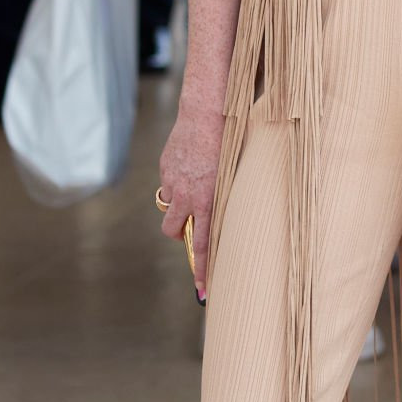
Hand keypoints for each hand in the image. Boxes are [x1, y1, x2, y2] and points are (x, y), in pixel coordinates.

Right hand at [158, 103, 225, 300]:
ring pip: (168, 210)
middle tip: (192, 227)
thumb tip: (226, 216)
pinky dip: (177, 183)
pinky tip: (190, 166)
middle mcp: (188, 195)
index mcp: (209, 199)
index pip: (205, 245)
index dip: (203, 270)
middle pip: (176, 232)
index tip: (203, 291)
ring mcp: (173, 181)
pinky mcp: (165, 167)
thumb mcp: (236, 174)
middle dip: (182, 235)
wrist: (208, 110)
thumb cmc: (232, 140)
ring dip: (178, 209)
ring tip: (192, 192)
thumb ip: (227, 198)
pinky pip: (168, 185)